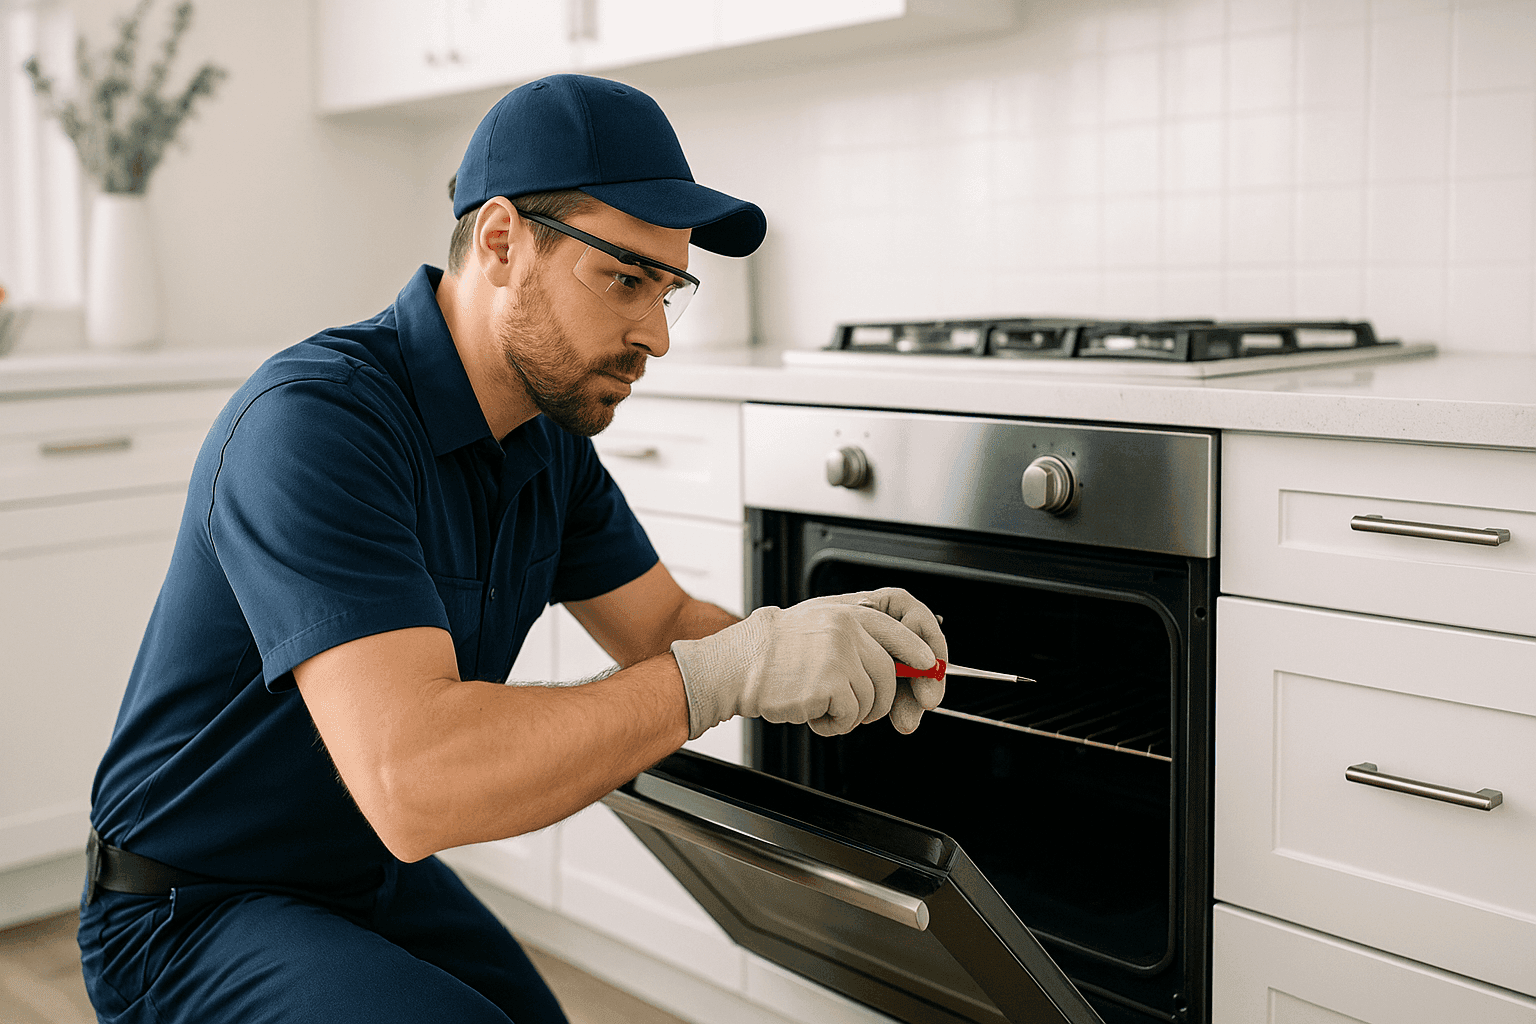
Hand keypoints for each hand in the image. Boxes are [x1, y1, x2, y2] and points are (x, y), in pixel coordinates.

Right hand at [670, 588, 944, 738]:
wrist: (740, 663)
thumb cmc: (777, 650)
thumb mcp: (823, 625)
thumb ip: (863, 636)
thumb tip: (908, 663)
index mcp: (851, 609)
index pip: (905, 624)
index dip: (925, 650)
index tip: (932, 670)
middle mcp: (849, 626)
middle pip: (892, 672)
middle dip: (882, 700)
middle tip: (859, 708)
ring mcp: (842, 652)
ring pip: (875, 698)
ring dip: (853, 713)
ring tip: (824, 703)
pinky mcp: (831, 682)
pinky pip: (852, 716)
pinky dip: (835, 724)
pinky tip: (813, 711)